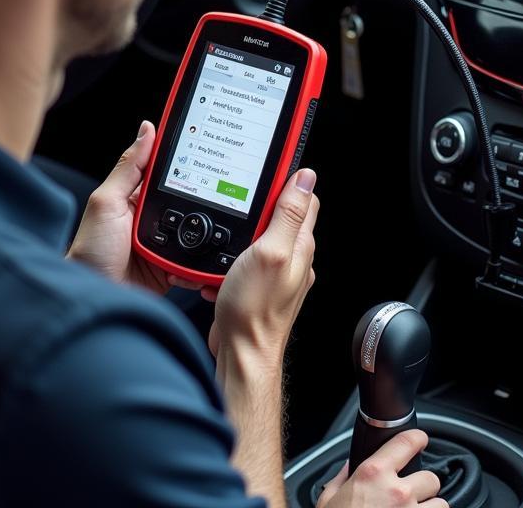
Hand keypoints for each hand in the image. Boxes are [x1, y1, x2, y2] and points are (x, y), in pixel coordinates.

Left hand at [67, 121, 201, 295]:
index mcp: (136, 197)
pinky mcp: (172, 267)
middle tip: (216, 195)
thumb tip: (147, 130)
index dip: (185, 159)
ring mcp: (164, 243)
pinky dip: (199, 260)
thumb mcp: (107, 202)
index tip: (208, 143)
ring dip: (201, 232)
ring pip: (197, 229)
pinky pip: (196, 259)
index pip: (166, 171)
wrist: (95, 298)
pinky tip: (193, 260)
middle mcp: (152, 218)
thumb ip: (128, 168)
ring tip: (198, 235)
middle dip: (202, 199)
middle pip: (189, 199)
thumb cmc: (90, 252)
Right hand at [208, 168, 318, 364]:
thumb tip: (305, 177)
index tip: (268, 168)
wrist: (240, 355)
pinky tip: (217, 266)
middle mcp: (291, 258)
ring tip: (224, 241)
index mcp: (299, 245)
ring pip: (257, 238)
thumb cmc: (255, 311)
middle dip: (256, 208)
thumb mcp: (270, 251)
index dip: (288, 179)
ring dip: (238, 235)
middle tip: (235, 206)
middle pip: (278, 215)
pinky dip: (227, 259)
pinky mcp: (255, 286)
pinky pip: (241, 260)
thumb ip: (288, 214)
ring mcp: (274, 273)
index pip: (304, 198)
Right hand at [316, 431, 446, 507]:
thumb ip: (342, 479)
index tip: (420, 440)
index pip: (407, 442)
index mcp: (373, 475)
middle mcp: (397, 493)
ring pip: (441, 504)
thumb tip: (349, 469)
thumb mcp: (328, 499)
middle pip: (430, 478)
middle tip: (408, 495)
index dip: (418, 439)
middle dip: (422, 486)